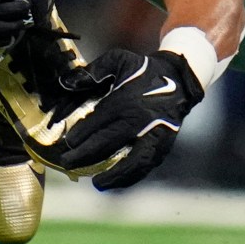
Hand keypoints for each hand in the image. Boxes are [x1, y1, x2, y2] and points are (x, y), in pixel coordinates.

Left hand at [55, 47, 204, 186]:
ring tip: (96, 183)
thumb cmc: (142, 69)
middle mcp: (139, 119)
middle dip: (85, 155)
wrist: (178, 78)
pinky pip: (147, 165)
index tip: (68, 142)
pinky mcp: (164, 144)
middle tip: (67, 163)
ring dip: (113, 174)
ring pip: (131, 161)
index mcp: (125, 99)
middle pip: (108, 143)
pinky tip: (119, 182)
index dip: (81, 134)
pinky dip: (132, 176)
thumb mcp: (117, 60)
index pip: (97, 121)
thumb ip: (91, 71)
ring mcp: (153, 134)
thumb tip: (65, 84)